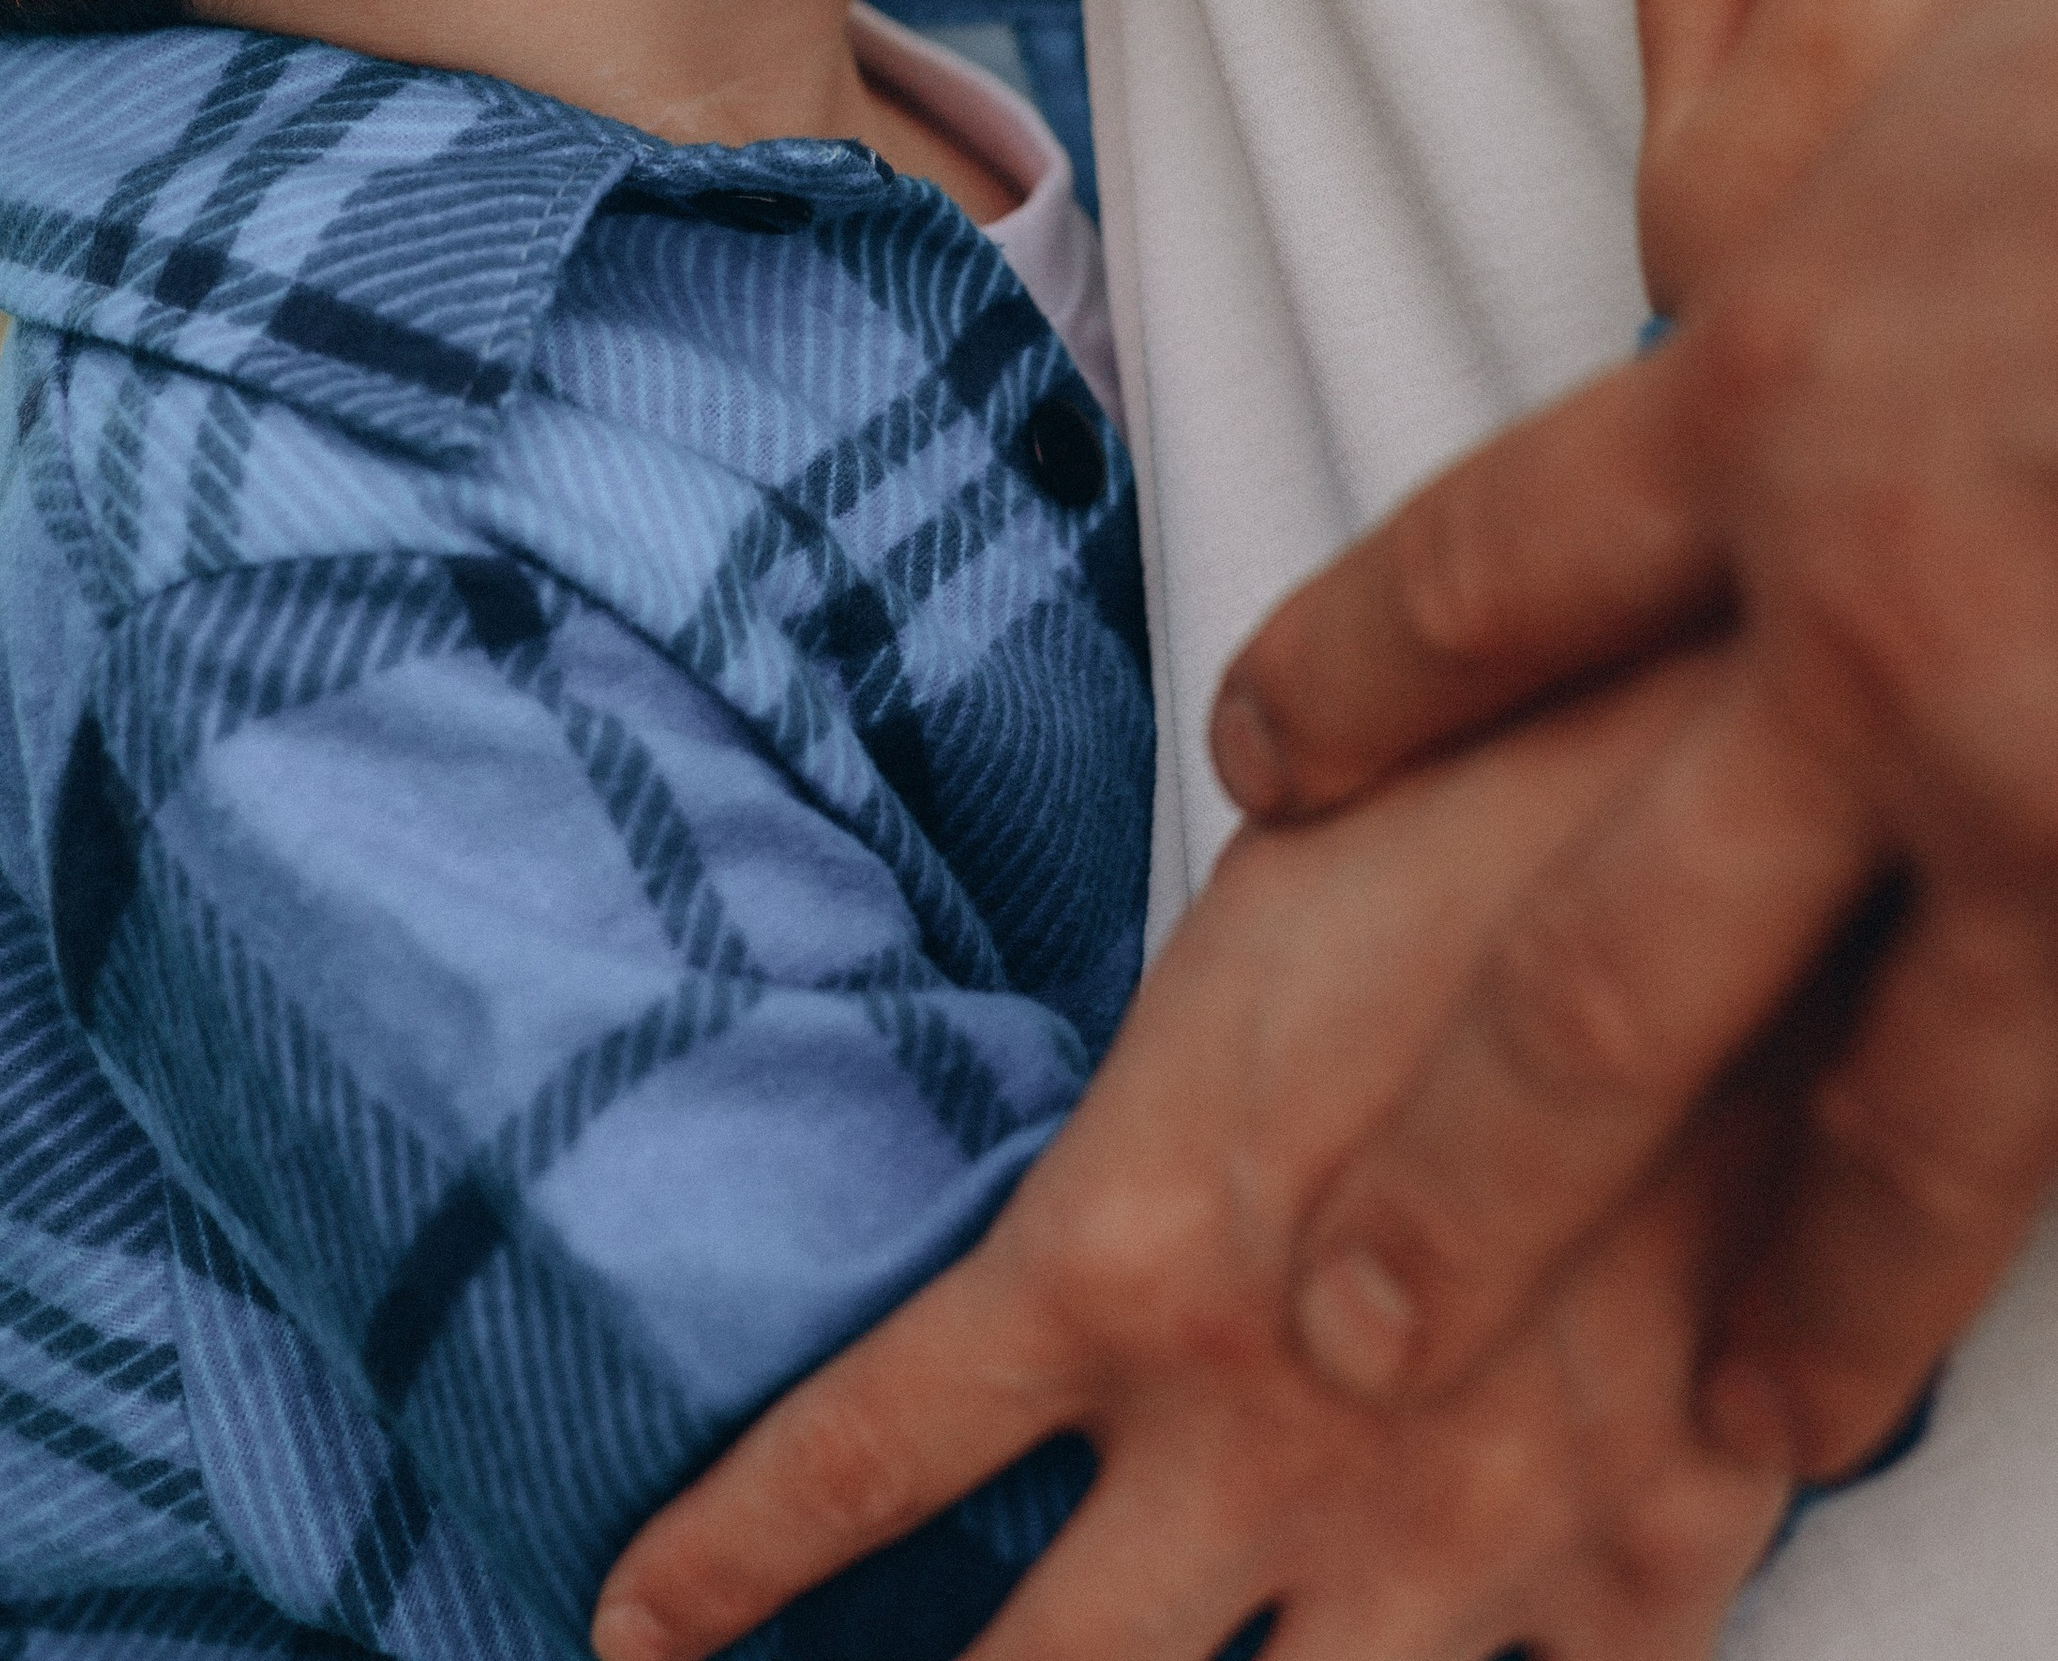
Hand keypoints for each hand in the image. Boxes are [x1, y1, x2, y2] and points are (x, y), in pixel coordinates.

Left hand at [594, 661, 1788, 1660]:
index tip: (637, 1626)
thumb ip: (1145, 1101)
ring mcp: (1457, 1529)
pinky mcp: (1647, 1559)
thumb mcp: (1240, 929)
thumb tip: (1088, 1157)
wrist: (1754, 848)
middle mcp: (1260, 1434)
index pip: (861, 1453)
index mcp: (1124, 1256)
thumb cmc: (1486, 812)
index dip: (727, 1561)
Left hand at [1215, 0, 2057, 1480]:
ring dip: (1825, 1290)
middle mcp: (1878, 627)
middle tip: (1359, 1323)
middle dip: (1482, 1157)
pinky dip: (2030, 1203)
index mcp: (1769, 397)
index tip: (1260, 754)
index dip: (1360, 671)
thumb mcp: (1934, 15)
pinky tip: (1957, 1355)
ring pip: (1912, 1113)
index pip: (1478, 572)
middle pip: (1614, 960)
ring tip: (1751, 1445)